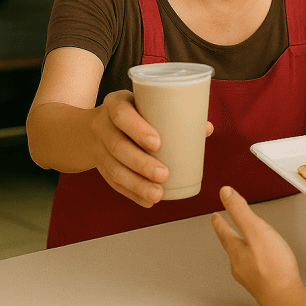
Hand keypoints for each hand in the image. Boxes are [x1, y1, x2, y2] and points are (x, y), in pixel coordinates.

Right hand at [88, 90, 169, 206]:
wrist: (101, 124)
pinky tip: (147, 201)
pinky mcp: (100, 166)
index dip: (137, 130)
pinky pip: (113, 183)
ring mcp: (98, 147)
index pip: (122, 115)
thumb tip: (206, 128)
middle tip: (164, 174)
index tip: (157, 144)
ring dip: (136, 184)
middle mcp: (102, 125)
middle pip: (117, 146)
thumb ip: (175, 115)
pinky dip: (132, 193)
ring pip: (114, 169)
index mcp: (116, 104)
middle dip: (141, 163)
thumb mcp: (148, 106)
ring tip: (157, 194)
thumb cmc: (136, 112)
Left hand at [212, 186, 304, 305]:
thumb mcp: (255, 230)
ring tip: (244, 243)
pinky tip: (264, 263)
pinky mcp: (264, 286)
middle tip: (225, 228)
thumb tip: (225, 193)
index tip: (215, 215)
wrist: (285, 299)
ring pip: (242, 259)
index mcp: (236, 250)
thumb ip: (240, 211)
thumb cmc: (272, 267)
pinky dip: (255, 261)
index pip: (224, 232)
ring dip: (241, 249)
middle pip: (231, 246)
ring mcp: (251, 278)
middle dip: (228, 235)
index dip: (220, 221)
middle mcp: (240, 266)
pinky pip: (256, 269)